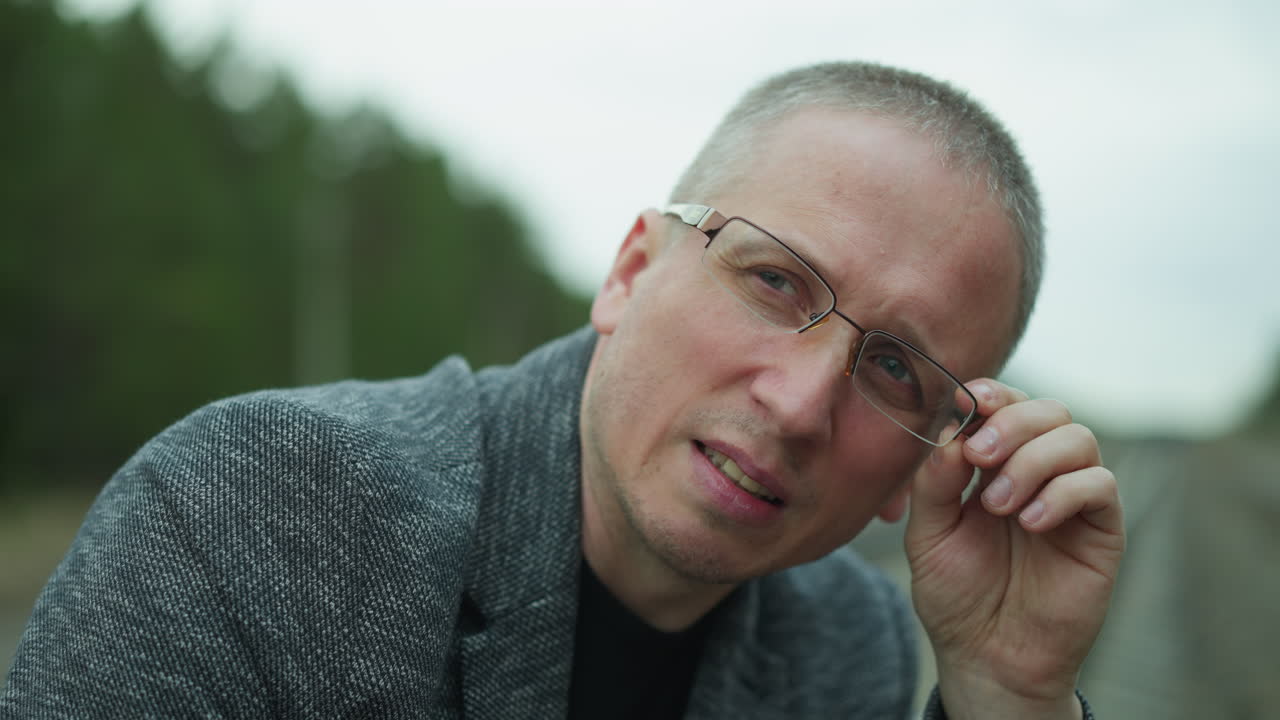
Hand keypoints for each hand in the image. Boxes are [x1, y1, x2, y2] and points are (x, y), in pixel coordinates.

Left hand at [905, 379, 1123, 719]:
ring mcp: (1072, 497)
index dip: (990, 393)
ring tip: (998, 506)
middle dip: (1010, 421)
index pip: (1004, 405)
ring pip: (1077, 438)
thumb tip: (951, 432)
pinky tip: (1030, 523)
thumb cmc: (956, 594)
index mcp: (993, 464)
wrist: (987, 656)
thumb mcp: (928, 535)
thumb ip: (935, 482)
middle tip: (978, 457)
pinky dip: (1063, 493)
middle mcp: (1038, 472)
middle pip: (1047, 409)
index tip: (965, 402)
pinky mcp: (1102, 529)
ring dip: (1032, 460)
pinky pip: (1100, 485)